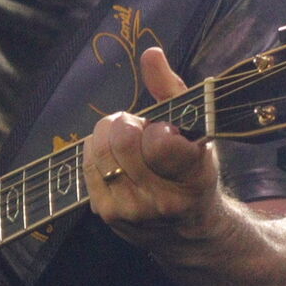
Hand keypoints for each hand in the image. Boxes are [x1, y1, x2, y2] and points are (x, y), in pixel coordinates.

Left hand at [84, 46, 227, 246]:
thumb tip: (151, 53)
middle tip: (140, 129)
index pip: (159, 141)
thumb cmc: (194, 173)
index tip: (166, 132)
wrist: (188, 232)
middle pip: (122, 140)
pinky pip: (88, 164)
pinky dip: (98, 150)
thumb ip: (172, 90)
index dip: (158, 127)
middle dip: (128, 123)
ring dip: (111, 135)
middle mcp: (161, 200)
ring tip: (128, 140)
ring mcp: (131, 211)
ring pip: (101, 150)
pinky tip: (115, 155)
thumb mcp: (197, 131)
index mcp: (193, 178)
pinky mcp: (107, 215)